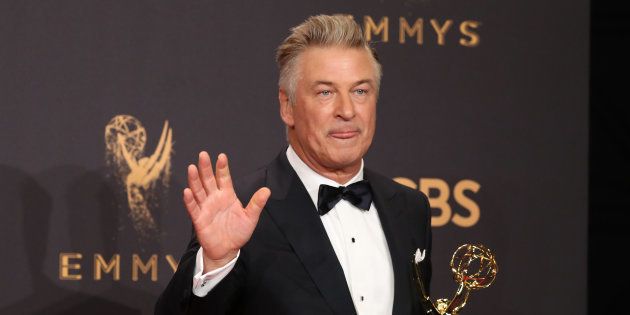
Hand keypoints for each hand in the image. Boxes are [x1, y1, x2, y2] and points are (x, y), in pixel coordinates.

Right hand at [183, 152, 270, 272]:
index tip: (221, 156)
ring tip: (192, 167)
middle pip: (208, 180)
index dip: (222, 167)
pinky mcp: (199, 219)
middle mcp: (214, 198)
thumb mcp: (250, 217)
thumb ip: (257, 203)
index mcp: (227, 195)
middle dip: (205, 168)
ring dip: (194, 180)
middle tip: (203, 154)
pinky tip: (187, 191)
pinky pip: (193, 208)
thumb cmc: (238, 232)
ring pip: (198, 191)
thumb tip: (267, 190)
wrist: (228, 250)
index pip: (224, 178)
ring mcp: (205, 208)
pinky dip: (189, 200)